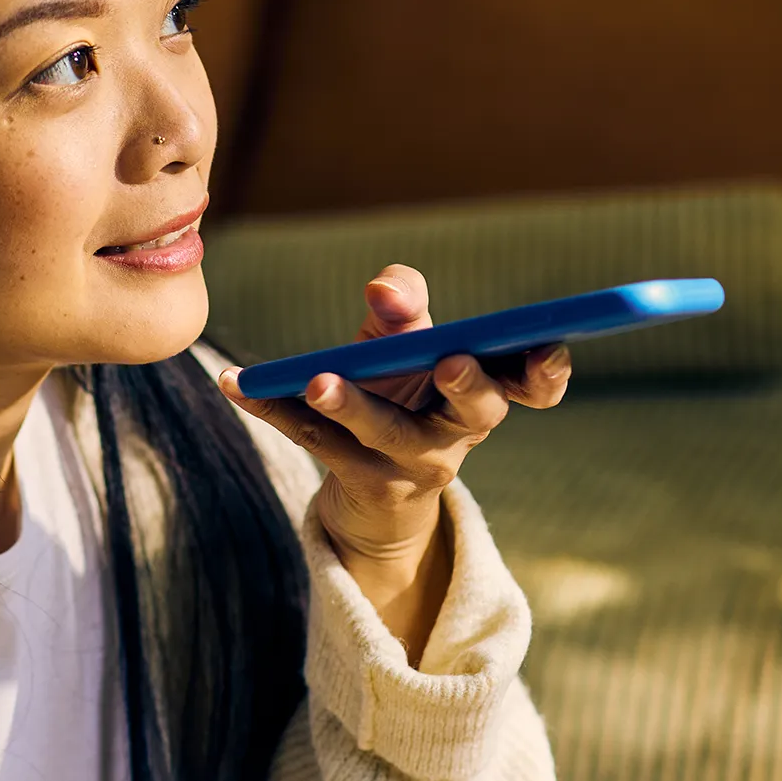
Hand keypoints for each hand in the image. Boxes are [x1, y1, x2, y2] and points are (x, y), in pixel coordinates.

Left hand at [217, 265, 570, 646]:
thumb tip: (385, 288)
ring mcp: (411, 464)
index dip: (548, 370)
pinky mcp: (359, 481)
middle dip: (467, 384)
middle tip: (449, 361)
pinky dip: (271, 405)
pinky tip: (234, 381)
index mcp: (486, 392)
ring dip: (353, 404)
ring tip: (319, 380)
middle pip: (474, 411)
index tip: (548, 348)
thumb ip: (402, 304)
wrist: (375, 492)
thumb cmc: (400, 391)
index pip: (533, 384)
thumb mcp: (406, 344)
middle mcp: (459, 432)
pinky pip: (313, 441)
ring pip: (385, 433)